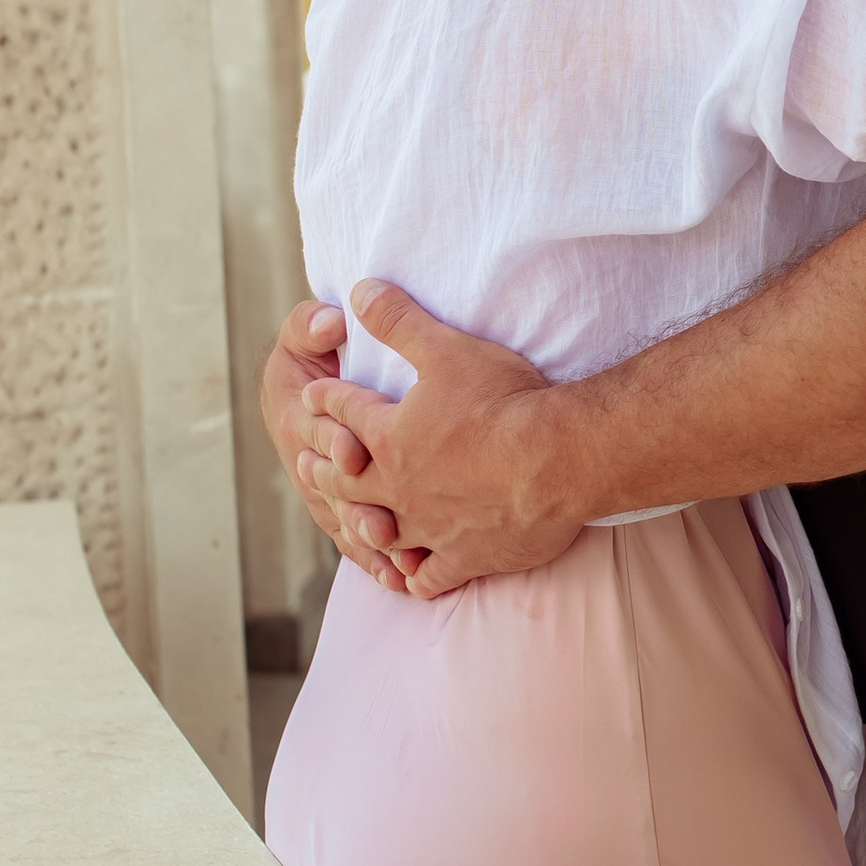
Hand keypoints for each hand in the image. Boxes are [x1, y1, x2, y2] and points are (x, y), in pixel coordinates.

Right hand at [262, 297, 416, 589]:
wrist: (319, 389)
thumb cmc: (318, 353)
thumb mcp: (309, 332)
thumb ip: (312, 324)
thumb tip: (329, 319)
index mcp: (295, 417)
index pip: (312, 432)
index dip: (332, 440)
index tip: (354, 448)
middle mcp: (306, 462)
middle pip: (331, 490)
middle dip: (354, 506)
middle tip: (382, 524)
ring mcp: (327, 493)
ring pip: (345, 523)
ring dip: (367, 543)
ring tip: (395, 559)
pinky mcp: (347, 514)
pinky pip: (359, 545)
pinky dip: (378, 563)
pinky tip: (402, 580)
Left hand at [295, 283, 581, 599]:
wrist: (556, 460)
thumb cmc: (504, 402)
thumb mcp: (447, 348)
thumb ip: (400, 320)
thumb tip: (359, 288)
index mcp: (389, 435)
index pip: (344, 413)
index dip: (328, 400)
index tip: (313, 395)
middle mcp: (397, 487)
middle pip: (346, 479)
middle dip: (325, 469)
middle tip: (308, 466)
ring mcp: (427, 528)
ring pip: (380, 533)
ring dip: (363, 527)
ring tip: (356, 524)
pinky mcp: (462, 558)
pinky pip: (426, 577)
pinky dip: (414, 576)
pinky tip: (411, 574)